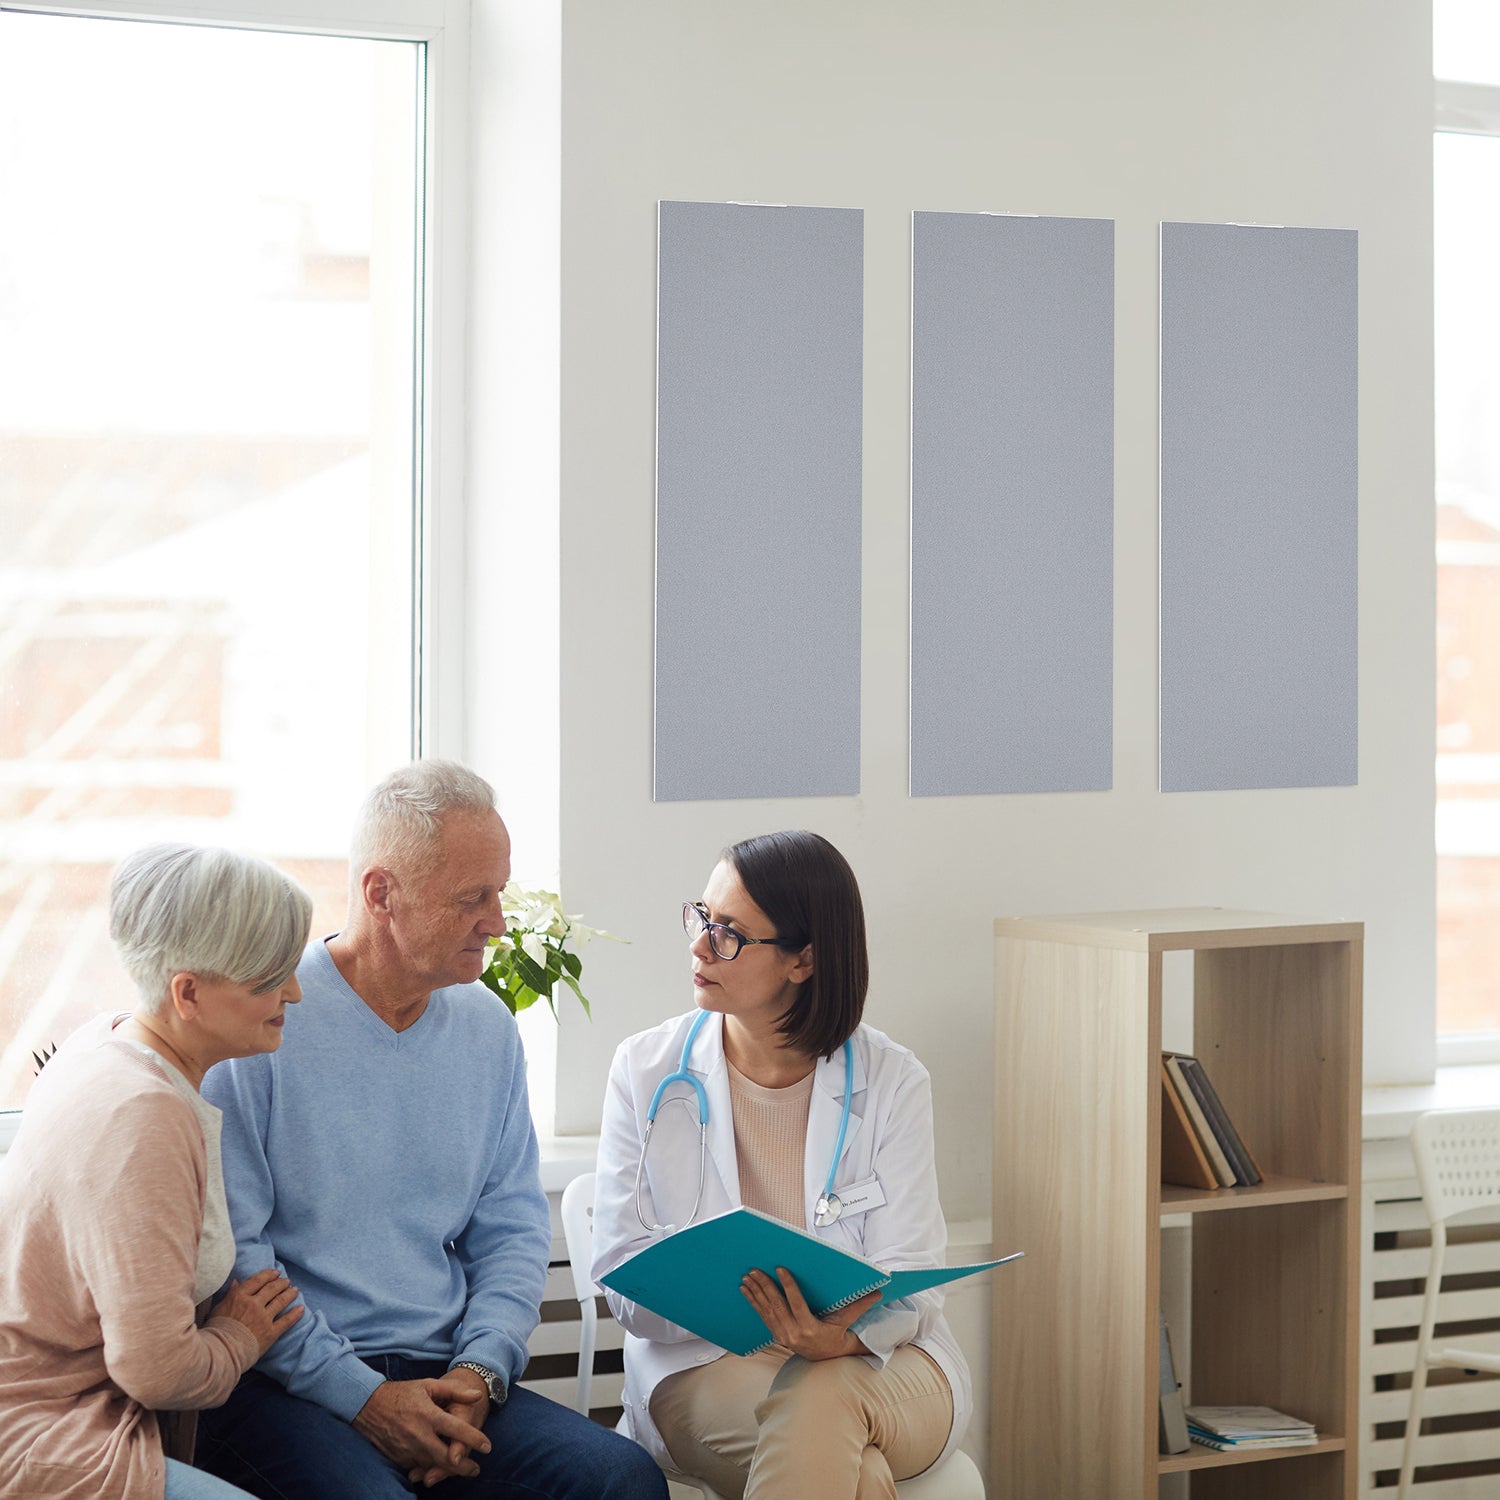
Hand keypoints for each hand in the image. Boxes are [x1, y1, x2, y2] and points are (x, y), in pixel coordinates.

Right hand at [213, 1268, 303, 1357]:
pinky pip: (286, 1321)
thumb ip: (230, 1295)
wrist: (221, 1352)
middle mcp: (254, 1304)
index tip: (276, 1273)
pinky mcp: (271, 1332)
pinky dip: (295, 1314)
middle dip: (281, 1283)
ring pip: (281, 1301)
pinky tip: (301, 1309)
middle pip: (272, 1289)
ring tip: (295, 1290)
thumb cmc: (216, 1331)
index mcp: (240, 1296)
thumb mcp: (218, 1309)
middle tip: (286, 1281)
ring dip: (290, 1294)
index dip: (269, 1275)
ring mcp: (264, 1318)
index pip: (258, 1280)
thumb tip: (236, 1282)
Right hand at [405, 1367, 490, 1488]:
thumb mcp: (428, 1385)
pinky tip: (439, 1468)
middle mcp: (418, 1435)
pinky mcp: (398, 1457)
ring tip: (462, 1470)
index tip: (487, 1447)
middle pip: (446, 1457)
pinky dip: (430, 1468)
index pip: (456, 1430)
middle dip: (464, 1467)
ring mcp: (407, 1449)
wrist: (368, 1406)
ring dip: (448, 1470)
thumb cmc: (402, 1393)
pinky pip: (418, 1466)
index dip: (474, 1439)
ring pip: (432, 1466)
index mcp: (428, 1415)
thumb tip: (477, 1395)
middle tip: (476, 1469)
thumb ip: (454, 1390)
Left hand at [741, 1267, 878, 1360]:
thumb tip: (878, 1292)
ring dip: (755, 1292)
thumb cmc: (836, 1335)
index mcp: (809, 1328)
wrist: (825, 1358)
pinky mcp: (776, 1335)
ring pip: (766, 1311)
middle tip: (754, 1269)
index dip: (788, 1286)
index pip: (796, 1304)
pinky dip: (753, 1302)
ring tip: (747, 1276)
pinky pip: (763, 1316)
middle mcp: (793, 1333)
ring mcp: (782, 1336)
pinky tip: (745, 1290)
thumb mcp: (846, 1322)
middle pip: (776, 1306)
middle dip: (764, 1286)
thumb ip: (859, 1306)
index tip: (780, 1269)